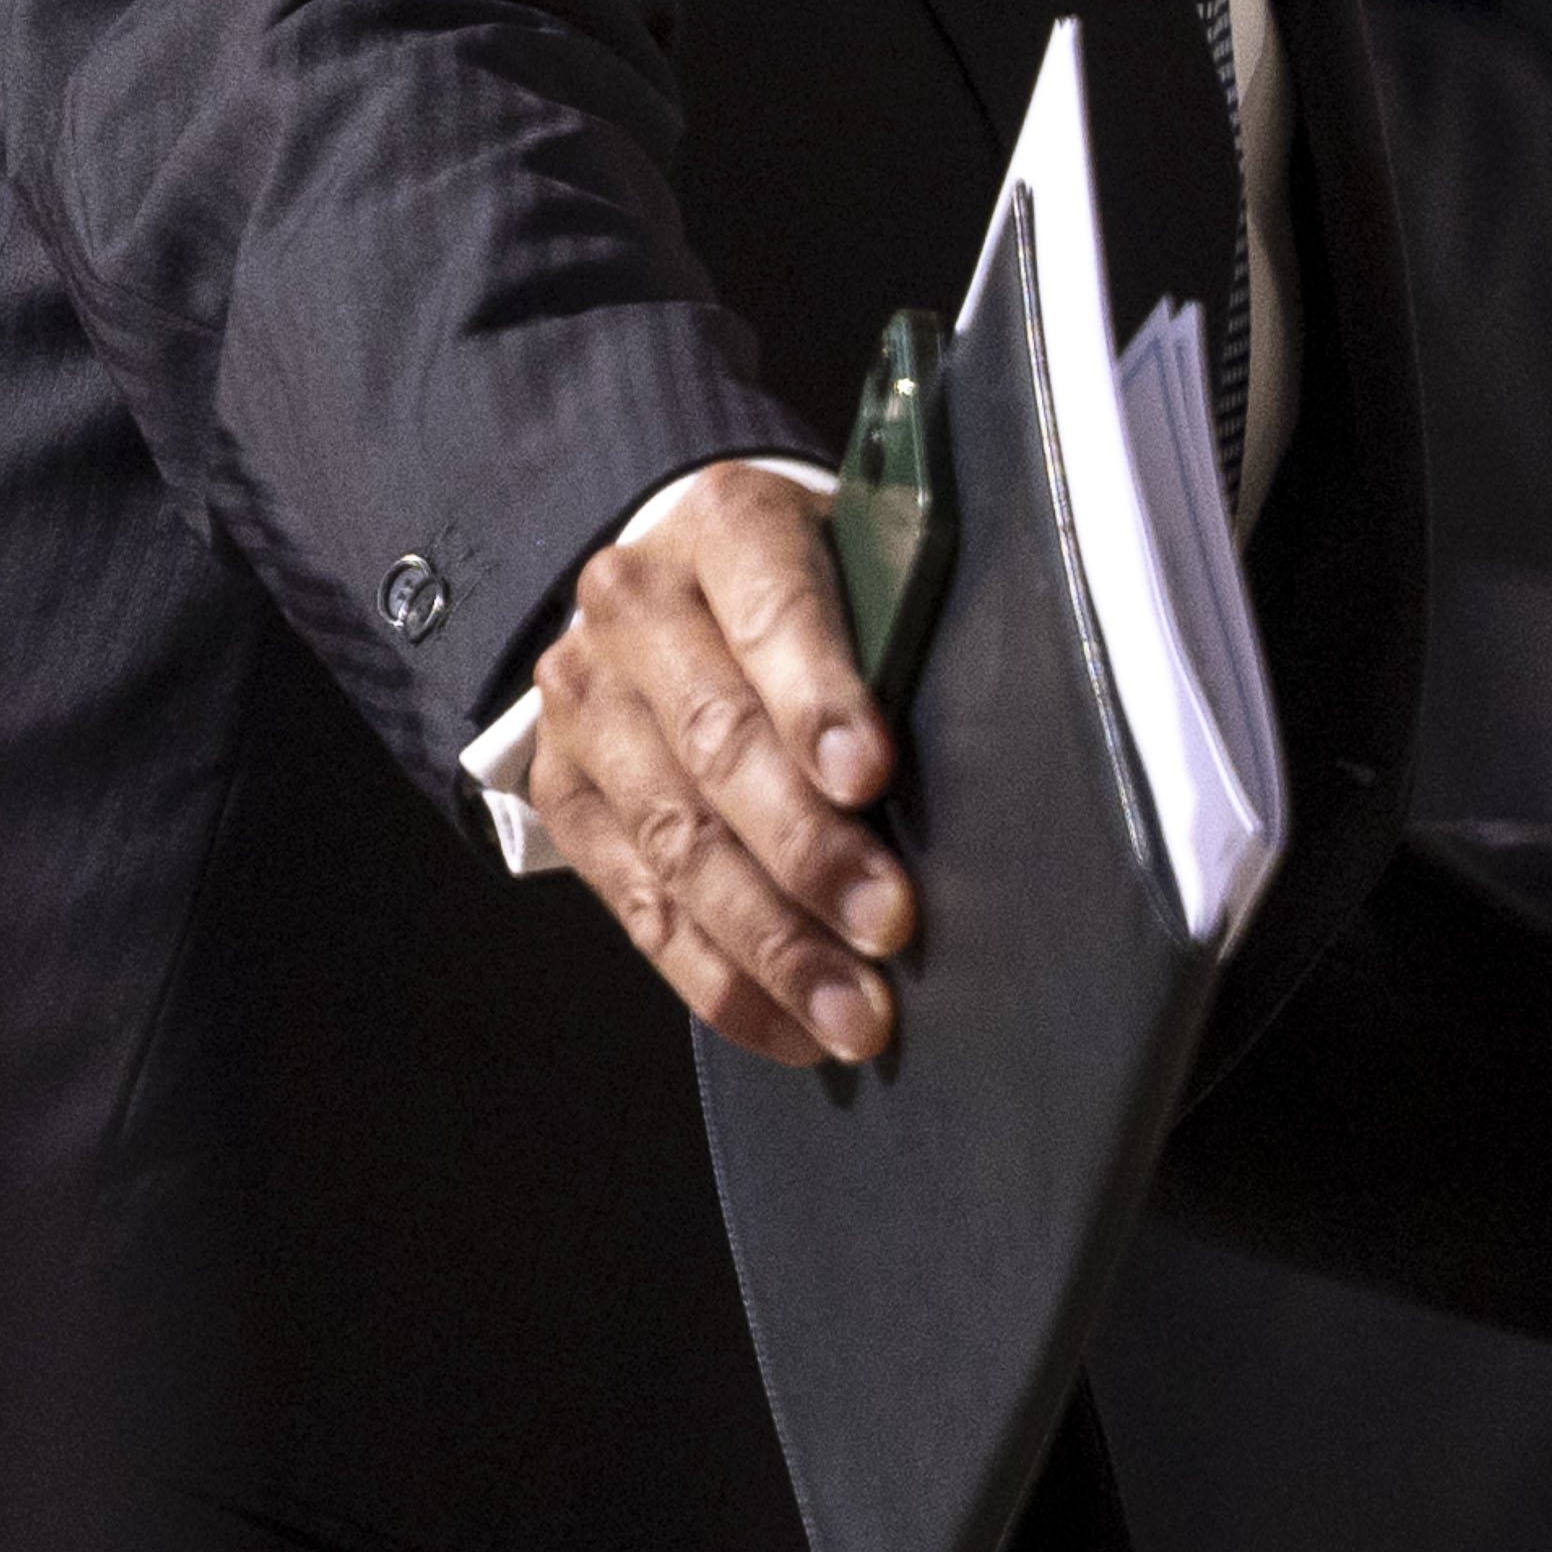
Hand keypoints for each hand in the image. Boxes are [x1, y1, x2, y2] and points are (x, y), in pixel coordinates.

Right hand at [513, 458, 910, 1067]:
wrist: (676, 584)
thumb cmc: (816, 584)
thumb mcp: (862, 561)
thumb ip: (898, 633)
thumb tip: (989, 754)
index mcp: (726, 526)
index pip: (774, 612)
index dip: (820, 699)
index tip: (873, 776)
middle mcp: (635, 606)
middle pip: (718, 744)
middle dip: (809, 850)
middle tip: (891, 923)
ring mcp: (586, 704)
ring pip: (676, 839)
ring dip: (769, 941)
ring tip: (851, 1011)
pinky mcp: (562, 791)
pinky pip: (637, 903)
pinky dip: (716, 977)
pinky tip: (787, 1025)